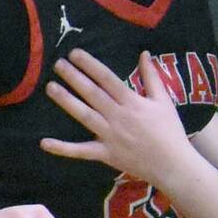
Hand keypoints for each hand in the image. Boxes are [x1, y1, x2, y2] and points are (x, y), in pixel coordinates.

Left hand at [41, 49, 194, 187]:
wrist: (173, 164)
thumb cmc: (170, 131)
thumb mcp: (164, 101)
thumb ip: (152, 77)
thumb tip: (144, 53)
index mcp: (132, 102)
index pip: (107, 78)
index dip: (90, 65)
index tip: (75, 53)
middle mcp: (118, 116)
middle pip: (92, 94)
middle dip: (74, 77)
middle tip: (57, 64)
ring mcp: (110, 136)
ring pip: (84, 115)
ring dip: (66, 101)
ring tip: (50, 87)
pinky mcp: (105, 154)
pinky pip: (81, 151)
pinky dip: (62, 148)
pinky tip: (44, 143)